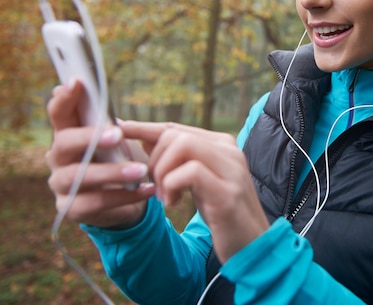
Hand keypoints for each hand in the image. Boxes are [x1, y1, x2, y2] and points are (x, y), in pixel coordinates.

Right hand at [45, 80, 155, 228]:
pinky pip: (96, 202)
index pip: (59, 114)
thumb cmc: (118, 160)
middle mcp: (58, 159)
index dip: (64, 99)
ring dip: (112, 172)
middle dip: (90, 138)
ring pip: (79, 176)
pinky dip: (125, 196)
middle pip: (63, 144)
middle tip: (119, 134)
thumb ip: (109, 123)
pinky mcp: (72, 209)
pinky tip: (148, 189)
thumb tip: (104, 102)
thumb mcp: (117, 141)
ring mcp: (61, 185)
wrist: (124, 200)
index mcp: (68, 135)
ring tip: (141, 170)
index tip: (77, 82)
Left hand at [121, 120, 269, 262]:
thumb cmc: (223, 214)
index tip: (119, 129)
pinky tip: (173, 204)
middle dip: (153, 161)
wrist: (254, 244)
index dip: (144, 129)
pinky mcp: (228, 192)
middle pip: (175, 134)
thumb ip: (177, 161)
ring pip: (182, 145)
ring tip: (164, 197)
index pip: (176, 128)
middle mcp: (229, 151)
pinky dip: (171, 186)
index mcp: (221, 145)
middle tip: (153, 188)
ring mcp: (231, 169)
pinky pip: (189, 172)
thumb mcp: (197, 183)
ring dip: (161, 173)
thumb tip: (144, 138)